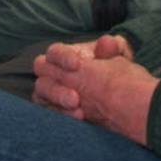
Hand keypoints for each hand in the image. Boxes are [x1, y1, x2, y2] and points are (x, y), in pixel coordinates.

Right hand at [32, 35, 152, 143]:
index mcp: (66, 55)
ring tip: (79, 112)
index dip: (61, 57)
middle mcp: (55, 71)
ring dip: (58, 103)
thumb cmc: (112, 66)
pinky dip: (63, 116)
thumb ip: (112, 47)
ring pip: (41, 94)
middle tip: (76, 98)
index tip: (76, 65)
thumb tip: (106, 42)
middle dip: (57, 86)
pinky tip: (80, 118)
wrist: (119, 90)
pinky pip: (49, 112)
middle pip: (41, 72)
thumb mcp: (117, 54)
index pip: (54, 52)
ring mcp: (53, 90)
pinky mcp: (56, 107)